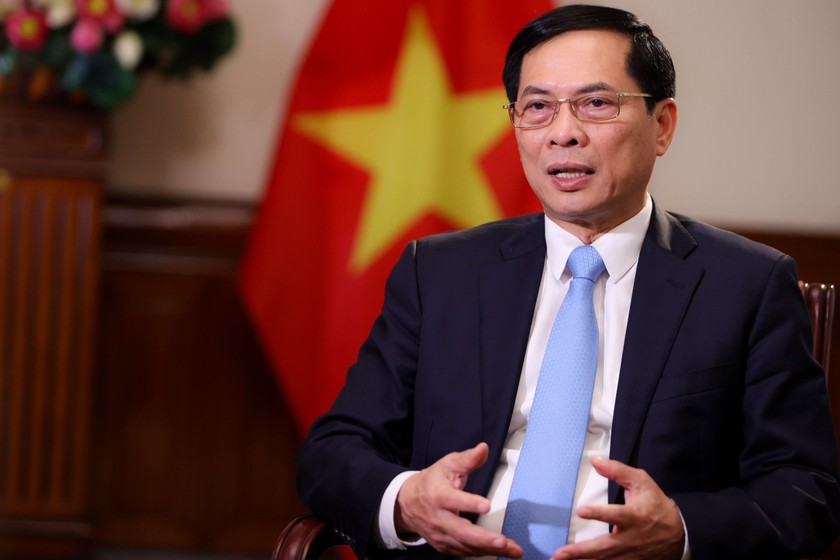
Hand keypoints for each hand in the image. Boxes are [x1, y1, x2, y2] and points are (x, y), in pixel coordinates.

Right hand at [395, 442, 522, 557]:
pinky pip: (464, 552)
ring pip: (465, 545)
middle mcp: (438, 518)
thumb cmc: (432, 481)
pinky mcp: (444, 545)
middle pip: (460, 531)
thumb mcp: (448, 464)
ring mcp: (440, 534)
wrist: (407, 502)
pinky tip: (501, 551)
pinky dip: (482, 552)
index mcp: (438, 494)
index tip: (486, 505)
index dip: (469, 503)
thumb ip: (468, 459)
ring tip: (513, 550)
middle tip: (503, 541)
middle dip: (483, 539)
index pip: (453, 500)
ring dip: (489, 549)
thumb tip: (484, 448)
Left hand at [552, 456, 683, 559]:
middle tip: (560, 553)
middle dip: (580, 551)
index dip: (598, 513)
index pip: (615, 515)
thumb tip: (595, 460)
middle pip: (604, 547)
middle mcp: (630, 538)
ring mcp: (629, 554)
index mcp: (634, 516)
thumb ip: (617, 471)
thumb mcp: (641, 482)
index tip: (581, 510)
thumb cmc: (656, 505)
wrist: (679, 533)